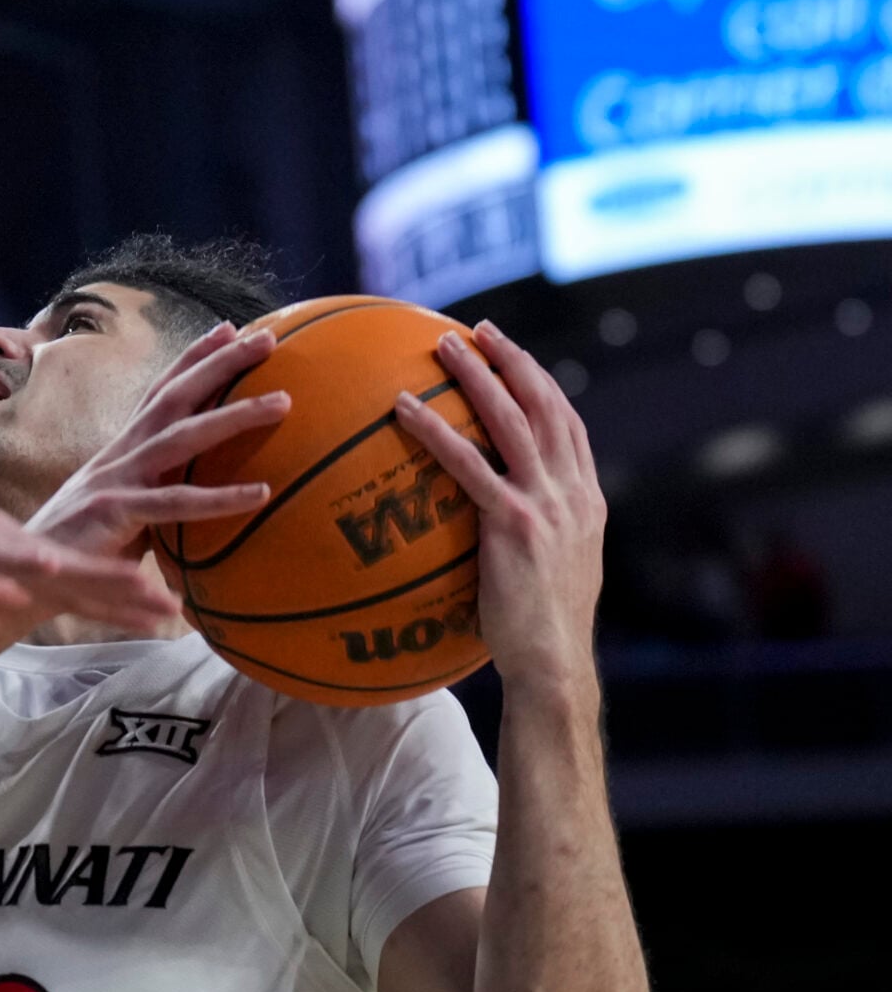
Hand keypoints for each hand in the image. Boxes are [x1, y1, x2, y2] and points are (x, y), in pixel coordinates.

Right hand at [0, 488, 178, 631]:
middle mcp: (3, 537)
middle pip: (84, 563)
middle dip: (140, 580)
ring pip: (54, 563)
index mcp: (6, 547)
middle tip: (190, 598)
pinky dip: (26, 569)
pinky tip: (56, 579)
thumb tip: (24, 603)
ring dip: (104, 582)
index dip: (128, 587)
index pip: (79, 572)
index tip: (176, 605)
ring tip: (156, 604)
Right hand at [26, 323, 287, 559]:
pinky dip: (219, 497)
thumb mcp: (122, 515)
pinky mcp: (115, 513)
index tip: (230, 330)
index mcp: (121, 451)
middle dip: (218, 362)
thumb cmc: (78, 552)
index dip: (192, 359)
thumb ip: (157, 499)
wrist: (22, 579)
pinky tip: (261, 492)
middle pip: (173, 396)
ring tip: (283, 402)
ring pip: (181, 437)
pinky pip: (176, 503)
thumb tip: (201, 504)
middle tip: (265, 337)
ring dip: (233, 416)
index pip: (160, 393)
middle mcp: (119, 455)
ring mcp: (116, 480)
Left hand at [394, 321, 605, 687]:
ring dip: (476, 377)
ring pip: (511, 421)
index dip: (541, 383)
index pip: (567, 424)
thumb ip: (536, 531)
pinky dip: (436, 430)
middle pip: (545, 406)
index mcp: (587, 499)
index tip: (513, 354)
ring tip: (443, 347)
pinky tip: (404, 410)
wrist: (553, 661)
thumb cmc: (541, 627)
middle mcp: (574, 492)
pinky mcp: (514, 523)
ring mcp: (548, 504)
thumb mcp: (554, 568)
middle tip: (478, 330)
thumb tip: (497, 515)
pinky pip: (468, 465)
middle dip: (513, 361)